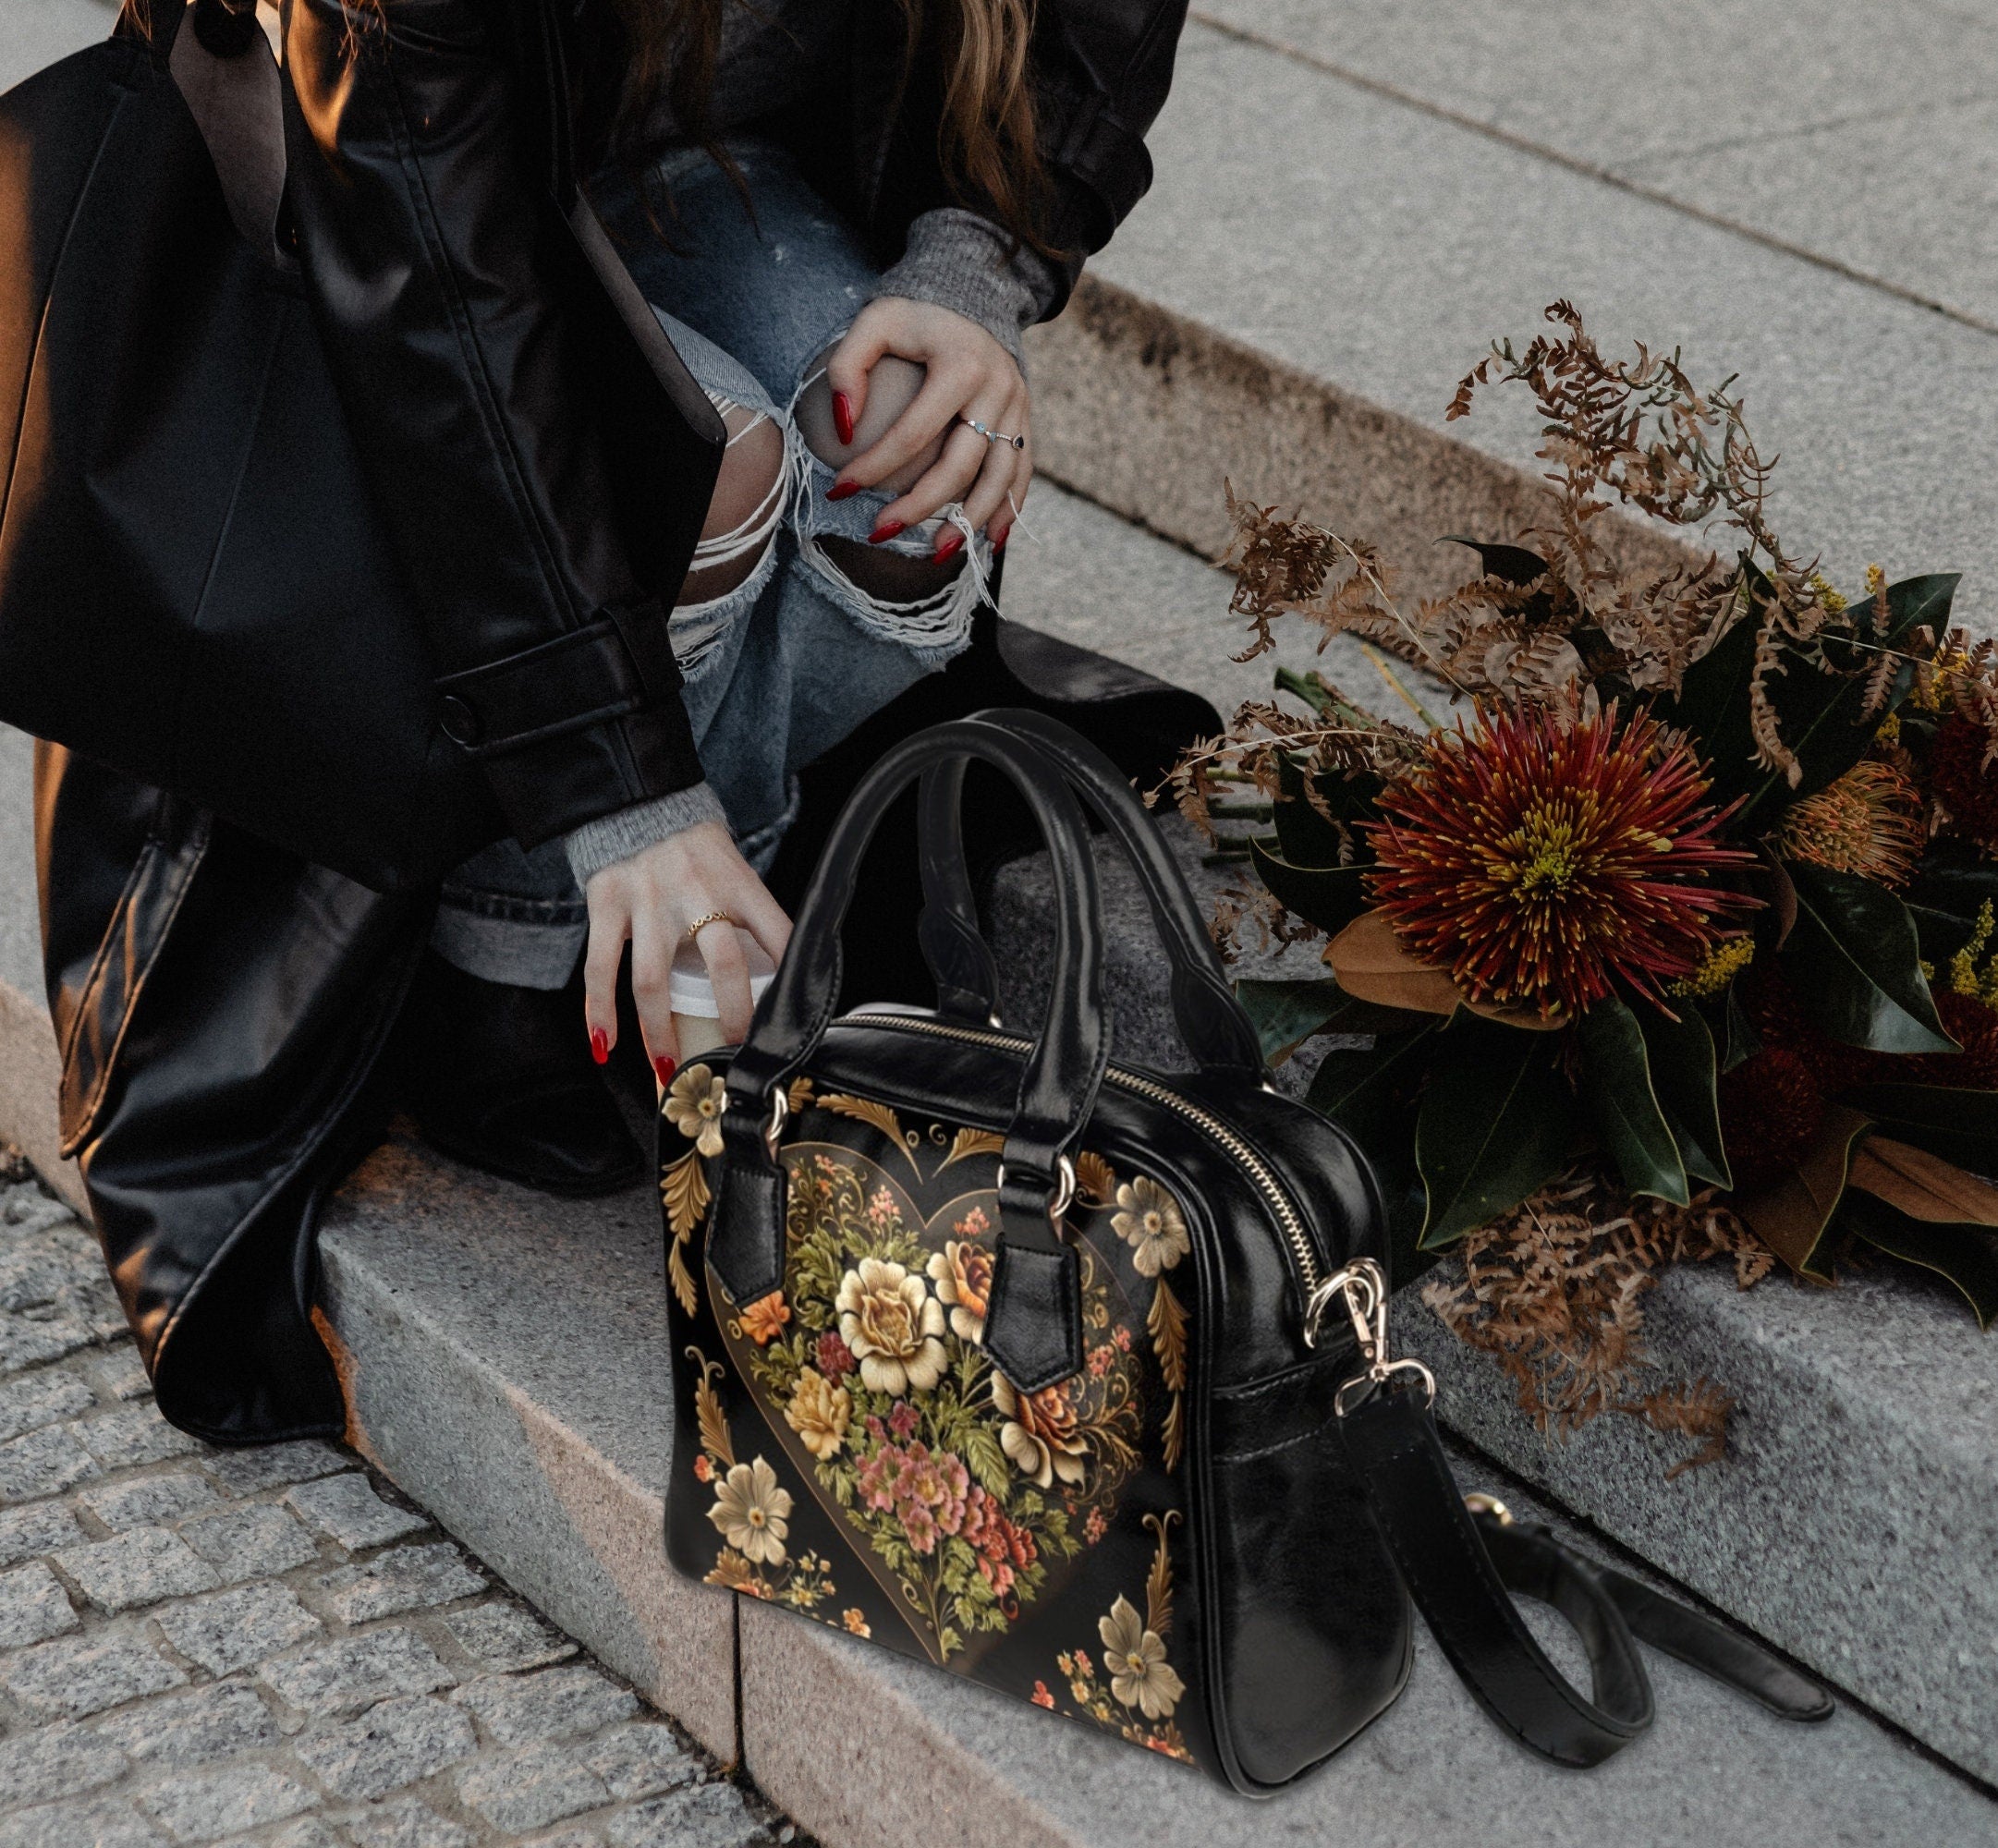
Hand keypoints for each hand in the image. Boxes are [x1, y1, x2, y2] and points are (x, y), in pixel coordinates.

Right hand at [581, 821, 790, 1079]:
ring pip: (653, 982)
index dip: (790, 979)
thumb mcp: (734, 868)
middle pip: (722, 968)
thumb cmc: (693, 846)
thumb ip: (749, 914)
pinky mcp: (607, 903)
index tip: (790, 1020)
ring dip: (660, 1034)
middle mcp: (695, 892)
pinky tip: (604, 1044)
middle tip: (737, 1054)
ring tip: (668, 1071)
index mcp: (738, 883)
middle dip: (732, 1018)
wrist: (635, 795)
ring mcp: (648, 900)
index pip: (778, 935)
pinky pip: (601, 967)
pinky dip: (599, 1011)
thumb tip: (775, 971)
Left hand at [825, 297, 1031, 551]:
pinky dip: (1008, 509)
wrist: (976, 296)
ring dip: (969, 521)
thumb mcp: (876, 321)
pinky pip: (1022, 473)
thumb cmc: (917, 315)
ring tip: (936, 552)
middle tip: (881, 532)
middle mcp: (998, 390)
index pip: (913, 432)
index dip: (874, 466)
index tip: (840, 489)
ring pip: (999, 478)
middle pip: (960, 465)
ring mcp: (1018, 408)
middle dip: (920, 506)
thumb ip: (849, 366)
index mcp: (961, 365)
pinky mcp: (1025, 421)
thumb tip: (845, 427)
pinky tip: (989, 541)